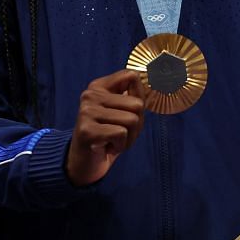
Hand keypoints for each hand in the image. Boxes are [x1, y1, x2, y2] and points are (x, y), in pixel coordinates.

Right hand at [65, 69, 145, 185]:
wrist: (86, 163)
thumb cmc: (109, 136)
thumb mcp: (124, 112)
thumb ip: (135, 96)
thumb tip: (153, 78)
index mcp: (99, 86)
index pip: (131, 76)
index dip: (140, 97)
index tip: (130, 112)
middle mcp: (90, 95)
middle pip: (137, 103)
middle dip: (136, 125)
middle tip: (120, 133)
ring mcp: (86, 111)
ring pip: (132, 120)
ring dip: (128, 137)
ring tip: (113, 140)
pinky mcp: (87, 130)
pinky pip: (121, 133)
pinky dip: (120, 145)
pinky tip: (107, 147)